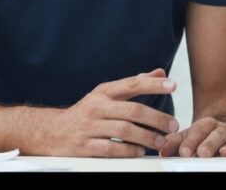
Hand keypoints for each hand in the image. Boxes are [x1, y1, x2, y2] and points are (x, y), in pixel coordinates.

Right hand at [48, 68, 180, 156]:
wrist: (52, 132)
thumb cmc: (87, 112)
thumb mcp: (107, 94)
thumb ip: (134, 84)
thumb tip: (161, 74)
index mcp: (104, 92)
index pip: (132, 84)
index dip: (153, 84)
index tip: (172, 84)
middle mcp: (97, 106)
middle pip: (132, 110)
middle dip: (156, 118)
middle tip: (173, 125)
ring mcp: (90, 127)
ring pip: (124, 130)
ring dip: (146, 137)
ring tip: (161, 142)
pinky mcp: (84, 146)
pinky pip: (111, 148)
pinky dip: (128, 151)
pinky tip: (140, 151)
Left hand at [158, 116, 225, 156]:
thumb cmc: (206, 135)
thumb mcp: (191, 135)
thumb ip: (176, 142)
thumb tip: (161, 150)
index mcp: (207, 125)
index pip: (199, 130)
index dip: (191, 140)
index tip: (184, 151)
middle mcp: (223, 129)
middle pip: (217, 135)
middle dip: (210, 144)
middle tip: (202, 153)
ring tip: (224, 154)